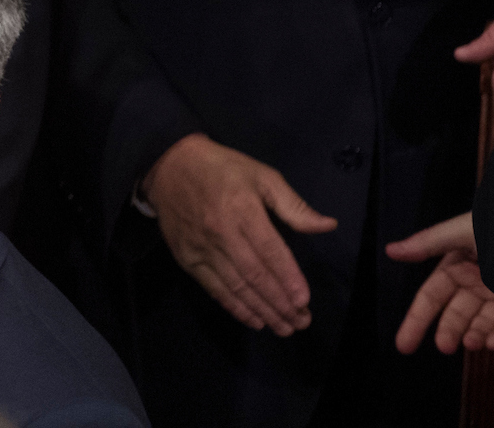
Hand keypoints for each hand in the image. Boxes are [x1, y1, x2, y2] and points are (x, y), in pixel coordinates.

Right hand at [144, 133, 336, 335]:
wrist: (167, 165)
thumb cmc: (221, 169)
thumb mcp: (262, 175)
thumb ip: (293, 204)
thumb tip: (327, 225)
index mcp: (242, 208)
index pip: (270, 250)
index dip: (288, 278)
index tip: (304, 301)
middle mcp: (221, 232)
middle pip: (255, 275)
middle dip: (280, 303)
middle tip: (301, 322)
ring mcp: (201, 247)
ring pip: (236, 286)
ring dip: (262, 310)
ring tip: (284, 328)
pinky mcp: (187, 258)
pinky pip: (214, 288)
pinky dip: (234, 307)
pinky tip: (254, 321)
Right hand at [389, 213, 493, 355]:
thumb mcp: (460, 231)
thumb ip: (427, 244)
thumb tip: (391, 251)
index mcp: (457, 266)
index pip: (431, 297)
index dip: (416, 319)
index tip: (403, 345)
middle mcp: (476, 284)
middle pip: (456, 314)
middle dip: (449, 331)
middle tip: (444, 347)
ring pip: (484, 322)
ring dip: (476, 335)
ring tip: (471, 345)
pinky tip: (493, 344)